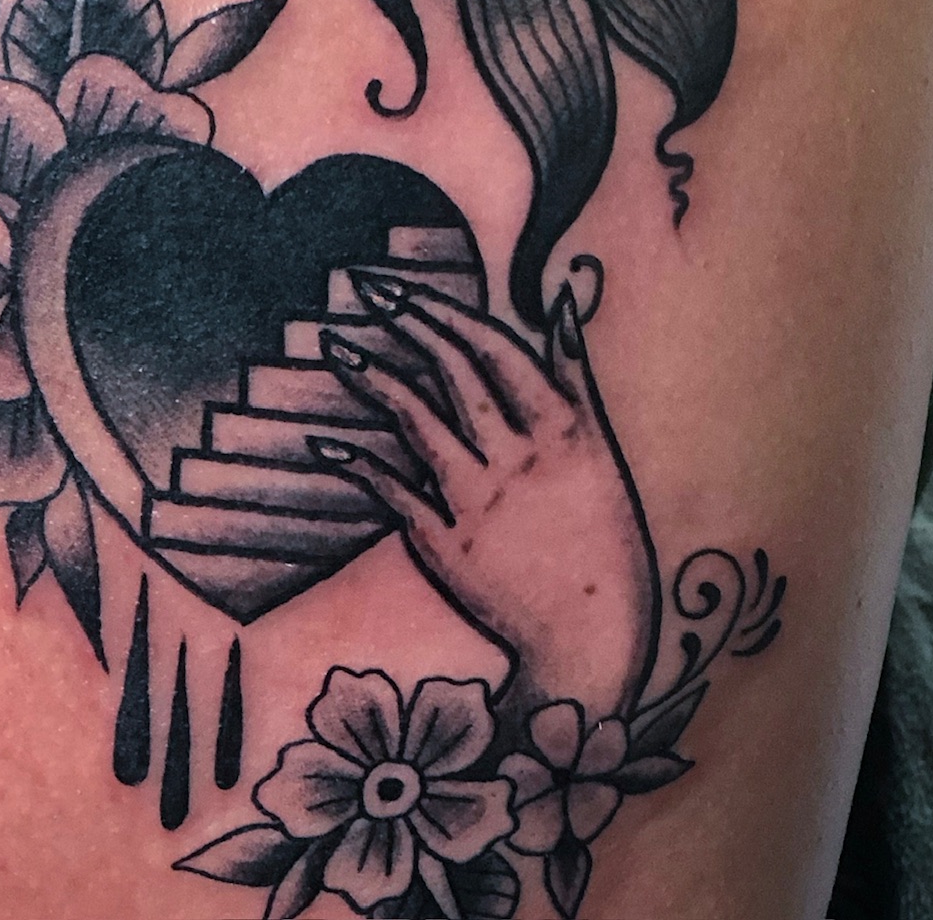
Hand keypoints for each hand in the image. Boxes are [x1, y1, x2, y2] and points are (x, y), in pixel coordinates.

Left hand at [309, 277, 657, 728]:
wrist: (593, 647)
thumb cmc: (605, 542)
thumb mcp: (602, 453)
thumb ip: (576, 376)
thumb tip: (566, 301)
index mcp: (565, 431)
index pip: (497, 348)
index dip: (446, 309)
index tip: (404, 285)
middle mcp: (520, 458)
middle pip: (455, 371)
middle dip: (408, 321)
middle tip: (367, 287)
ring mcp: (479, 503)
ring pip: (417, 420)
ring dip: (372, 376)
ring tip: (334, 344)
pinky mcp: (445, 546)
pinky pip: (394, 491)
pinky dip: (357, 462)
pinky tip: (327, 439)